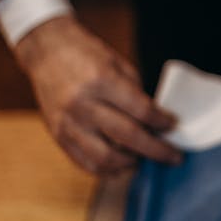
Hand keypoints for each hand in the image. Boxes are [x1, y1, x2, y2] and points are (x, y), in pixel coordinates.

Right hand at [14, 15, 183, 175]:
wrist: (46, 51)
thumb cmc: (86, 54)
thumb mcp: (117, 64)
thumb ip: (136, 94)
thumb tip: (157, 122)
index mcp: (101, 80)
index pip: (140, 110)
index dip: (162, 122)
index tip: (174, 126)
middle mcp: (82, 104)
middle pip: (127, 137)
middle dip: (156, 150)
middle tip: (174, 157)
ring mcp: (68, 123)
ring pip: (105, 158)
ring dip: (131, 163)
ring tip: (144, 158)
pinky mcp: (57, 136)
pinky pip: (86, 163)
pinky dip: (108, 170)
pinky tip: (122, 165)